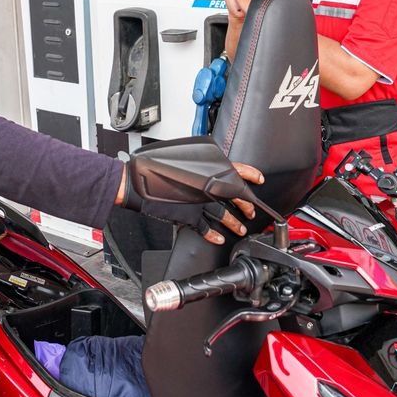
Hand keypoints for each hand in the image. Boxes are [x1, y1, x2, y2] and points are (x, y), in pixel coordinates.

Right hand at [118, 159, 264, 244]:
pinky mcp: (189, 216)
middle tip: (249, 211)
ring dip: (234, 224)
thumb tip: (209, 168)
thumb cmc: (155, 166)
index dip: (250, 174)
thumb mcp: (183, 158)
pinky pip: (206, 229)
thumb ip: (199, 163)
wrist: (138, 182)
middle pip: (234, 196)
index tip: (258, 179)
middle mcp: (207, 185)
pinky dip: (213, 235)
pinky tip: (219, 238)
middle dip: (245, 205)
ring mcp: (199, 202)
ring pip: (224, 215)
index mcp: (207, 168)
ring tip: (240, 229)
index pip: (237, 168)